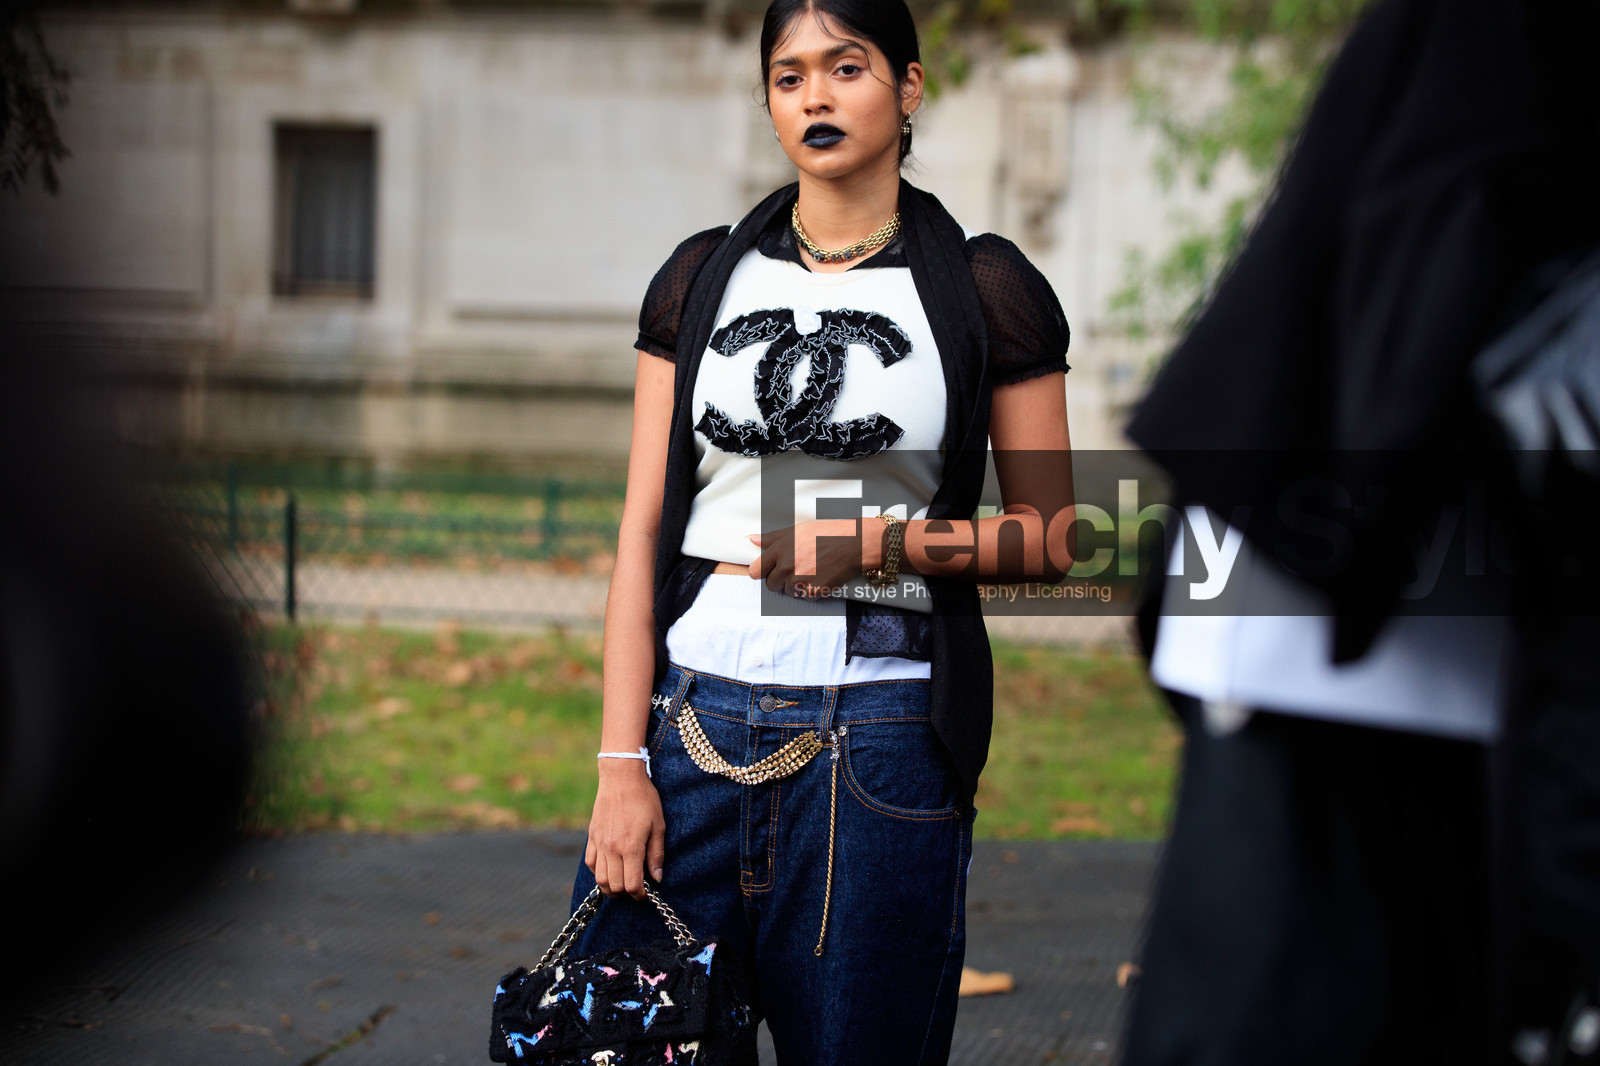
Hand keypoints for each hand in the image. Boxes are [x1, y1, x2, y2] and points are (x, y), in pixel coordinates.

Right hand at [585, 759, 665, 899]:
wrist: (621, 778)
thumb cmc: (644, 799)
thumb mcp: (658, 826)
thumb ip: (657, 854)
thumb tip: (657, 878)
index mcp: (631, 847)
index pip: (632, 885)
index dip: (639, 895)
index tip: (646, 893)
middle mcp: (612, 848)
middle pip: (615, 886)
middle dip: (626, 893)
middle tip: (636, 888)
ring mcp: (599, 843)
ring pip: (600, 879)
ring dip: (611, 887)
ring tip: (622, 884)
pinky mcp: (592, 837)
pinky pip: (590, 864)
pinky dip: (599, 872)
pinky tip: (610, 869)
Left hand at [747, 519, 877, 597]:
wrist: (853, 544)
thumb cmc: (825, 533)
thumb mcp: (796, 530)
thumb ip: (771, 538)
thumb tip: (751, 539)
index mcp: (779, 550)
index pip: (756, 570)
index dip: (761, 572)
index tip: (767, 571)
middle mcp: (786, 566)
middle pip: (770, 585)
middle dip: (779, 580)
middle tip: (795, 570)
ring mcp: (799, 580)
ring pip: (787, 592)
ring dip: (795, 586)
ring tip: (810, 571)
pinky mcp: (813, 591)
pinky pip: (804, 597)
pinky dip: (810, 591)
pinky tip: (819, 578)